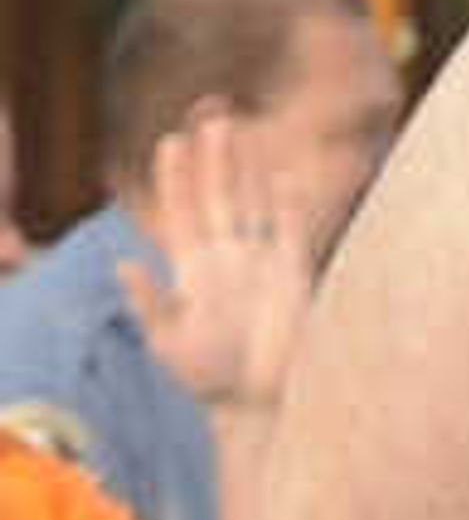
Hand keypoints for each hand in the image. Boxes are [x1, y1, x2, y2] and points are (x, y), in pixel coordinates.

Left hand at [118, 107, 321, 405]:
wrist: (263, 406)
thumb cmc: (213, 381)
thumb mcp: (170, 345)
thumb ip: (149, 304)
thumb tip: (123, 264)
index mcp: (193, 271)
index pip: (182, 213)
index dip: (175, 179)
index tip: (171, 142)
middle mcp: (228, 260)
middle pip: (219, 196)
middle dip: (214, 157)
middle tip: (211, 113)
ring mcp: (261, 264)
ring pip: (253, 203)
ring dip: (247, 168)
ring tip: (243, 128)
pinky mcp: (294, 276)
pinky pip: (292, 231)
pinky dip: (290, 205)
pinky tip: (284, 177)